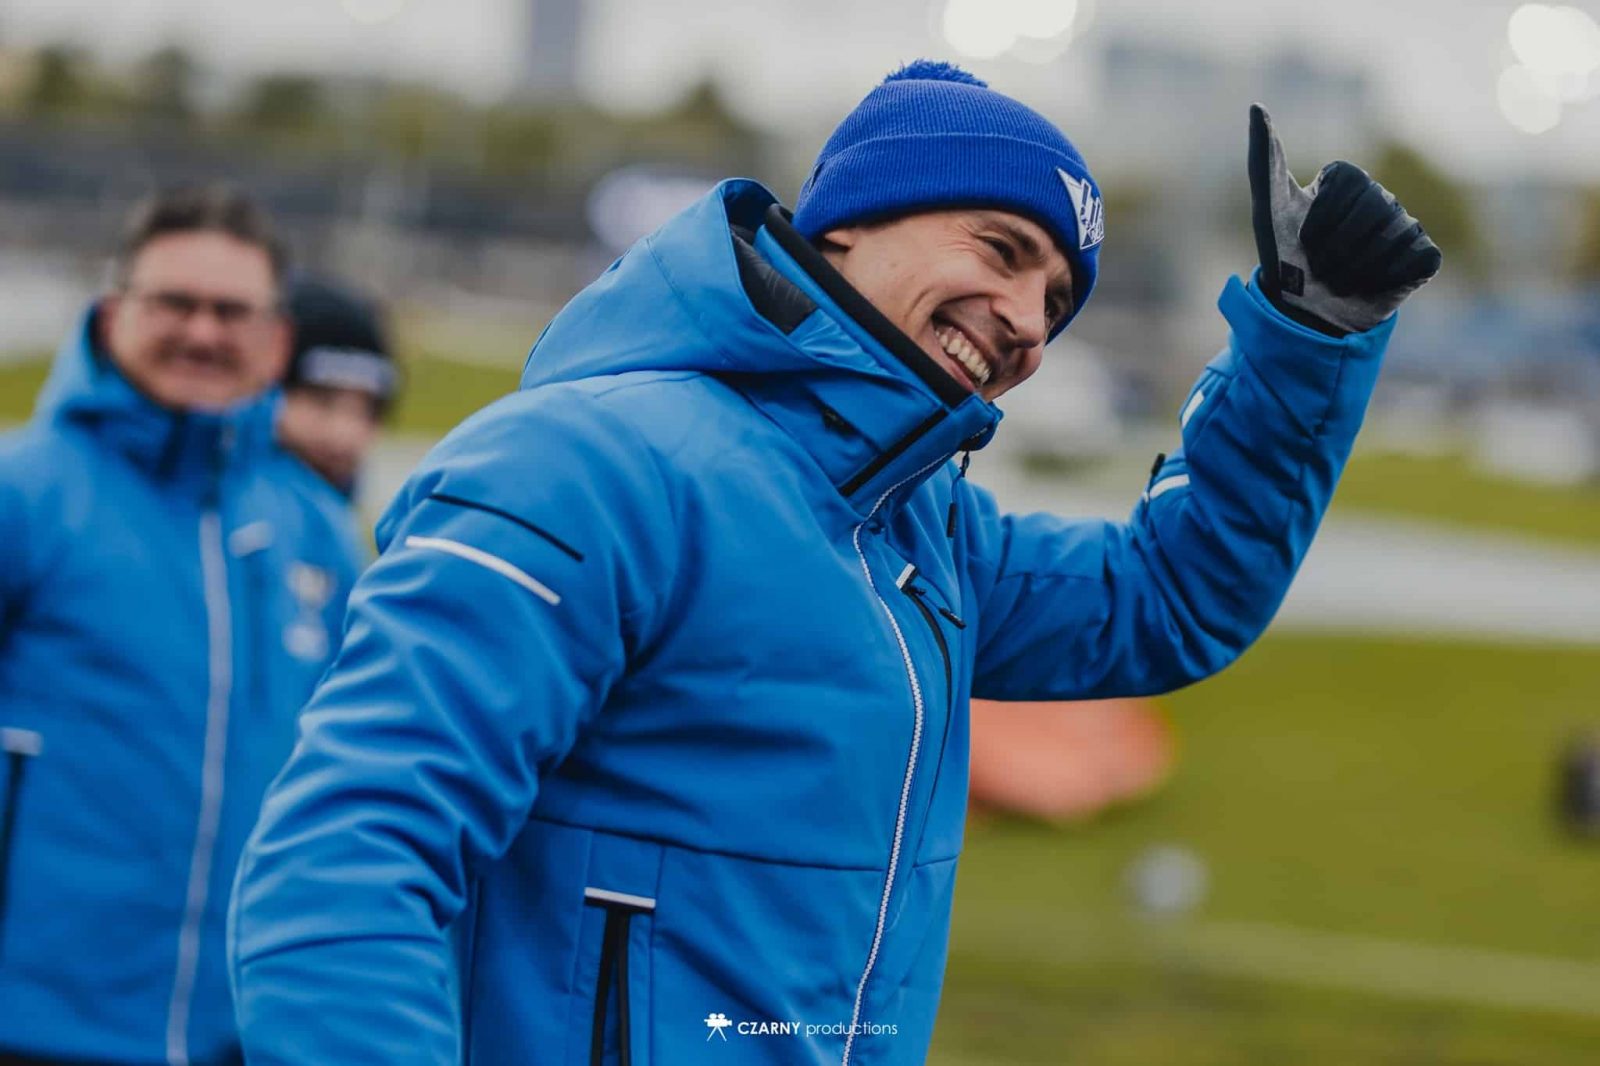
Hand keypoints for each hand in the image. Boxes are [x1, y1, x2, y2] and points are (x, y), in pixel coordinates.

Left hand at [1248, 104, 1441, 336]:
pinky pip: (1418, 258)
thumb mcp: (1268, 210)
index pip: (1349, 184)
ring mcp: (1405, 225)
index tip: (1304, 238)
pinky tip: (1370, 285)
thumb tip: (1255, 106)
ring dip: (1357, 268)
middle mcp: (1380, 197)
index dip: (1322, 219)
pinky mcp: (1424, 256)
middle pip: (1372, 211)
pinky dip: (1388, 277)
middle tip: (1320, 267)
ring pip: (1395, 237)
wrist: (1304, 314)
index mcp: (1347, 179)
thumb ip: (1263, 158)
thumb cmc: (1284, 259)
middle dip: (1337, 248)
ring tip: (1340, 280)